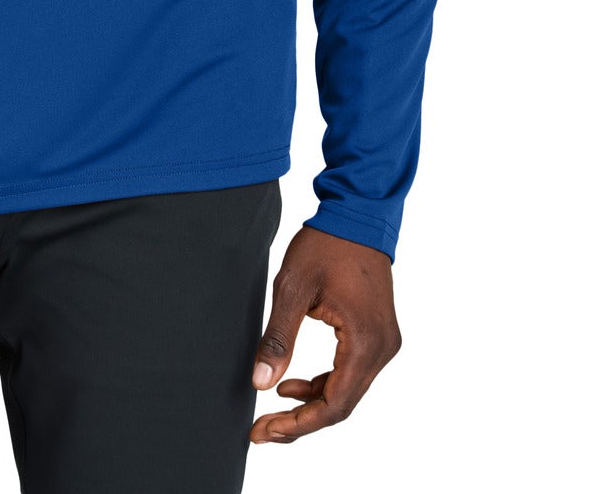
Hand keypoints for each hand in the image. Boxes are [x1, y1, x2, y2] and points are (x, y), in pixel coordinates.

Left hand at [249, 224, 400, 444]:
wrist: (357, 214)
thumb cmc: (326, 244)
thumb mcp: (292, 287)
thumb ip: (278, 338)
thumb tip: (261, 385)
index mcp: (364, 342)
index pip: (334, 404)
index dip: (299, 424)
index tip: (264, 431)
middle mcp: (382, 349)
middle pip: (342, 404)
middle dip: (301, 421)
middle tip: (262, 430)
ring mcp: (383, 343)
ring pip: (347, 391)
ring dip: (311, 404)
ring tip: (272, 409)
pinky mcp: (377, 335)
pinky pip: (351, 372)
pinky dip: (323, 383)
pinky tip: (292, 382)